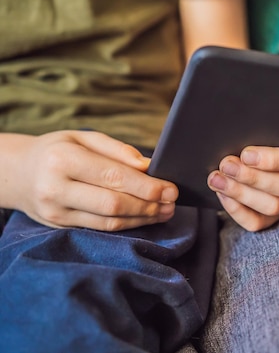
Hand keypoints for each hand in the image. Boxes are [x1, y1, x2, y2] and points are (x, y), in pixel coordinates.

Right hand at [9, 131, 177, 230]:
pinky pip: (101, 228)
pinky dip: (127, 224)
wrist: (18, 173)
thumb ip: (117, 150)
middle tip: (172, 202)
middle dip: (149, 205)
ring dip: (143, 218)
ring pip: (109, 221)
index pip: (114, 177)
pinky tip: (144, 218)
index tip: (170, 188)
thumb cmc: (58, 150)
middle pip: (114, 203)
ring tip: (164, 211)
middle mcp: (56, 188)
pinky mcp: (59, 226)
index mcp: (63, 159)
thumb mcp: (84, 138)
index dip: (146, 186)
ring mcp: (56, 211)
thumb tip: (148, 166)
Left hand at [208, 113, 278, 230]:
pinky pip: (259, 222)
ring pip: (273, 206)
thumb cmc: (272, 127)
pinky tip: (223, 195)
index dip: (272, 159)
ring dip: (241, 194)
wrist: (265, 141)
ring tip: (217, 179)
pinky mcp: (277, 215)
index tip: (245, 153)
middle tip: (226, 165)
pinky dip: (238, 211)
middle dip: (252, 177)